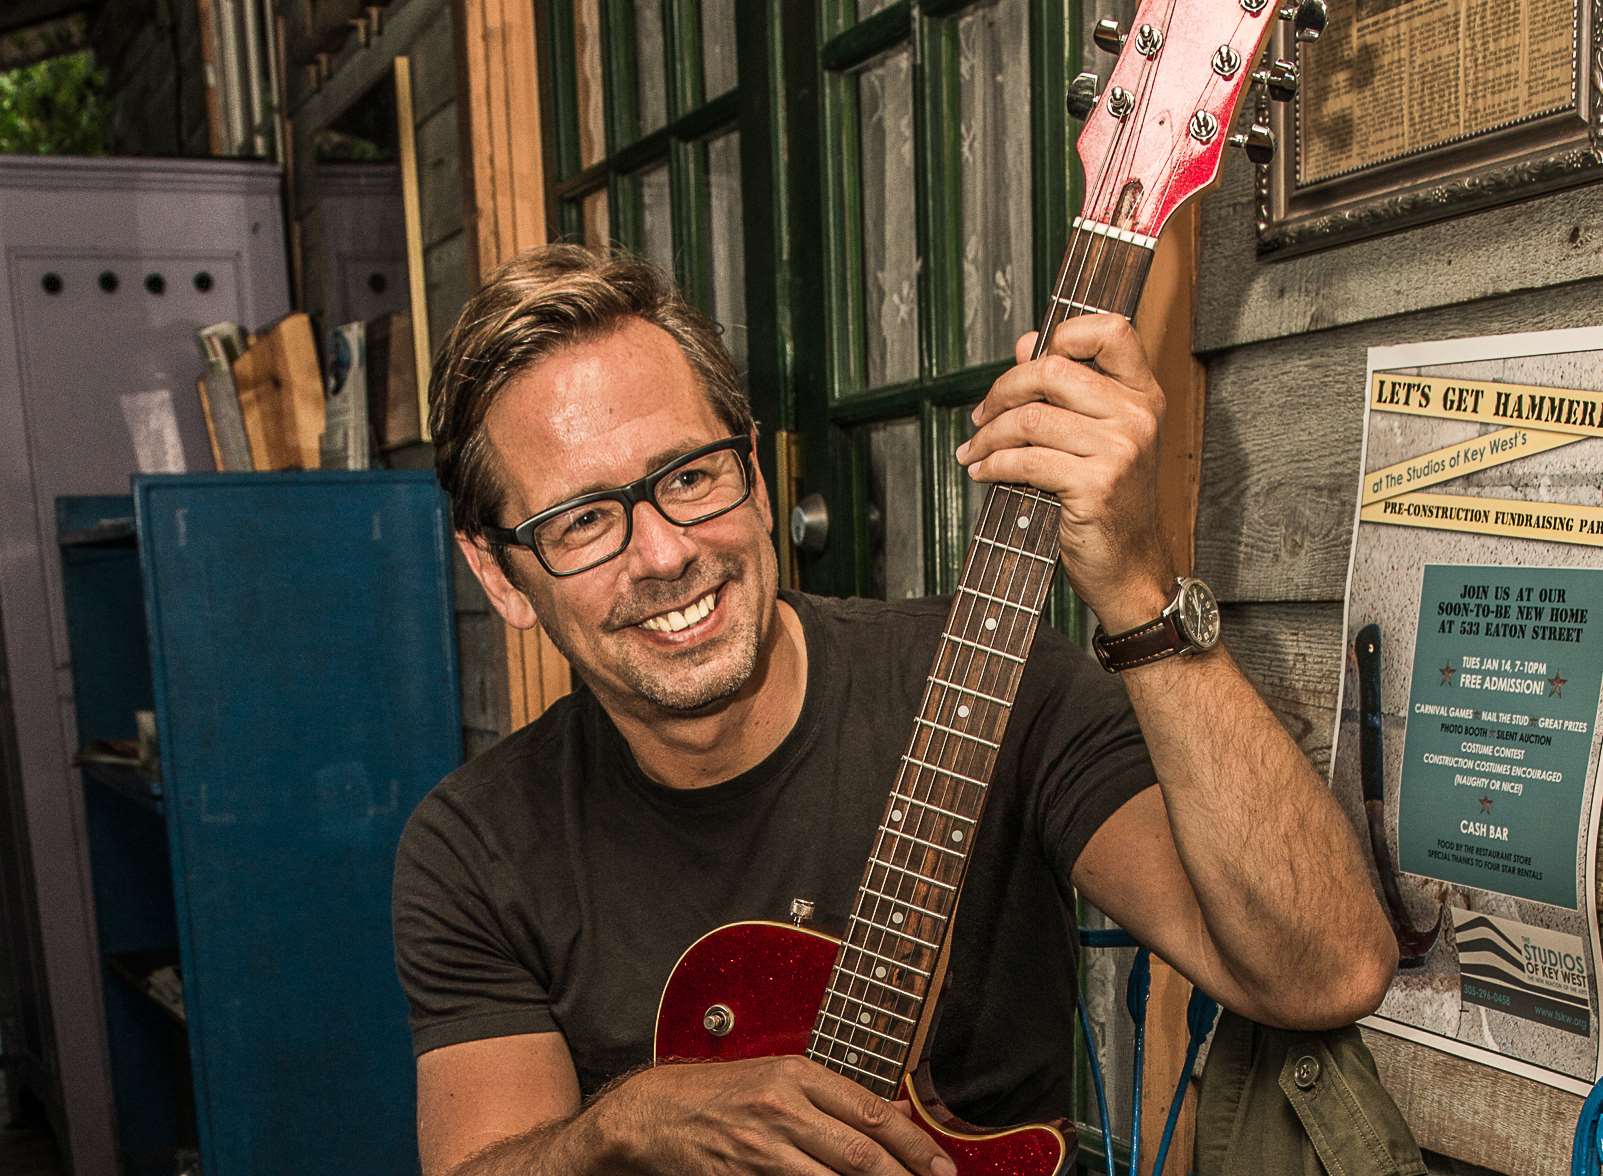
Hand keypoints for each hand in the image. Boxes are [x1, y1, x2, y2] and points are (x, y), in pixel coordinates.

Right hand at [605, 1056, 955, 1174]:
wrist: (655, 1115)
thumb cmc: (722, 1093)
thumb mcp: (781, 1075)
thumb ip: (839, 1093)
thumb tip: (898, 1107)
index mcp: (795, 1074)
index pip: (869, 1111)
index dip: (913, 1144)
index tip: (941, 1168)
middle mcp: (781, 1107)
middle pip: (859, 1152)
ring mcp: (760, 1148)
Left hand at [957, 315, 1171, 630]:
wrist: (1129, 564)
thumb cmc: (1109, 500)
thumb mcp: (1098, 436)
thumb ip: (1067, 388)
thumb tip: (1027, 344)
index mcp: (1142, 395)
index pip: (1111, 330)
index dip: (1064, 333)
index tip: (1031, 359)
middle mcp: (1137, 417)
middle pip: (1052, 371)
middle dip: (1003, 391)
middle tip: (981, 415)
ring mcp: (1120, 451)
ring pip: (1031, 419)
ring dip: (988, 435)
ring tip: (974, 450)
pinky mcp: (1095, 486)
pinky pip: (1026, 460)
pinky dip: (993, 465)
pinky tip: (982, 472)